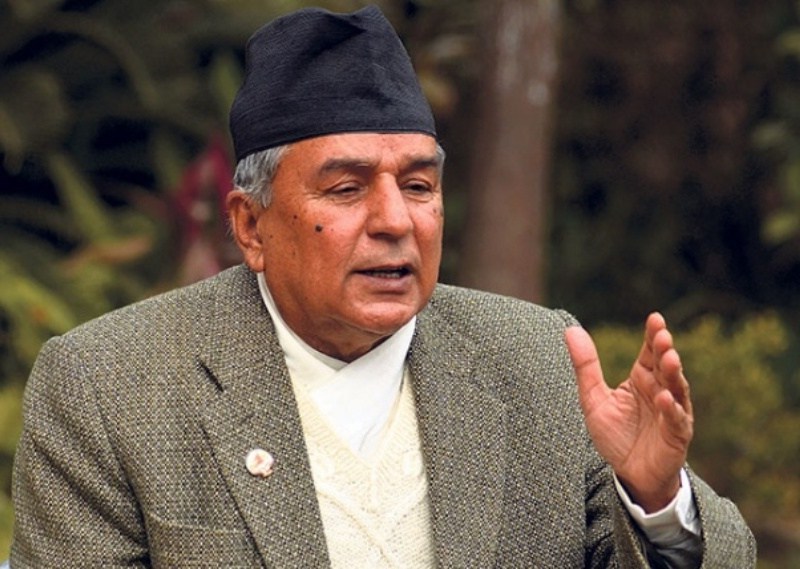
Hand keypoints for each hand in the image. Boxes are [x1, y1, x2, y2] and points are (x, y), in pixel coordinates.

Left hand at [565, 312, 693, 511]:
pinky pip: (675, 419)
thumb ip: (585, 366)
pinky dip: (671, 409)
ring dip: (674, 373)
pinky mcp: (676, 435)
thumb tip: (570, 329)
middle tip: (663, 335)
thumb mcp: (593, 398)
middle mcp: (660, 391)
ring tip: (670, 359)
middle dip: (665, 350)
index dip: (652, 336)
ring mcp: (671, 412)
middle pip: (664, 366)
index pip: (649, 353)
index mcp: (641, 379)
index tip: (655, 318)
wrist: (629, 475)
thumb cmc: (615, 435)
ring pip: (676, 388)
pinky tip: (664, 399)